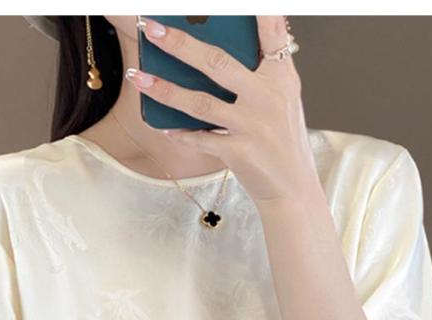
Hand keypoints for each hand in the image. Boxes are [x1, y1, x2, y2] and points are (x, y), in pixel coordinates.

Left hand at [127, 15, 320, 205]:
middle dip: (179, 43)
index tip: (244, 0)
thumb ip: (261, 75)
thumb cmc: (282, 141)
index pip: (272, 34)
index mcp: (282, 78)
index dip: (260, 12)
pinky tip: (163, 125)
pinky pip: (200, 139)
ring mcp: (252, 125)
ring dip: (164, 89)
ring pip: (199, 102)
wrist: (293, 189)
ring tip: (138, 77)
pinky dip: (181, 133)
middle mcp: (268, 97)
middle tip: (151, 27)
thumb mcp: (283, 101)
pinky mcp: (239, 152)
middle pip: (217, 62)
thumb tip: (217, 54)